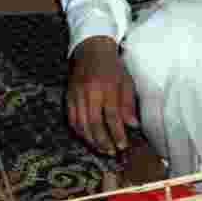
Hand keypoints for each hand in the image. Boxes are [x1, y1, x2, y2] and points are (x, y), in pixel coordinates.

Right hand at [67, 36, 137, 155]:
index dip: (117, 134)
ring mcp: (76, 95)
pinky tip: (88, 139)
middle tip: (111, 152)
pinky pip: (71, 119)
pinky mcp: (68, 96)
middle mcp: (89, 92)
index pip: (112, 116)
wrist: (90, 48)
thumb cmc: (112, 66)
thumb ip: (128, 104)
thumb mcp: (125, 81)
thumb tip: (133, 125)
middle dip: (103, 141)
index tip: (122, 146)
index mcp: (106, 87)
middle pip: (94, 123)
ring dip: (91, 140)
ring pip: (81, 124)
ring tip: (101, 150)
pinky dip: (79, 132)